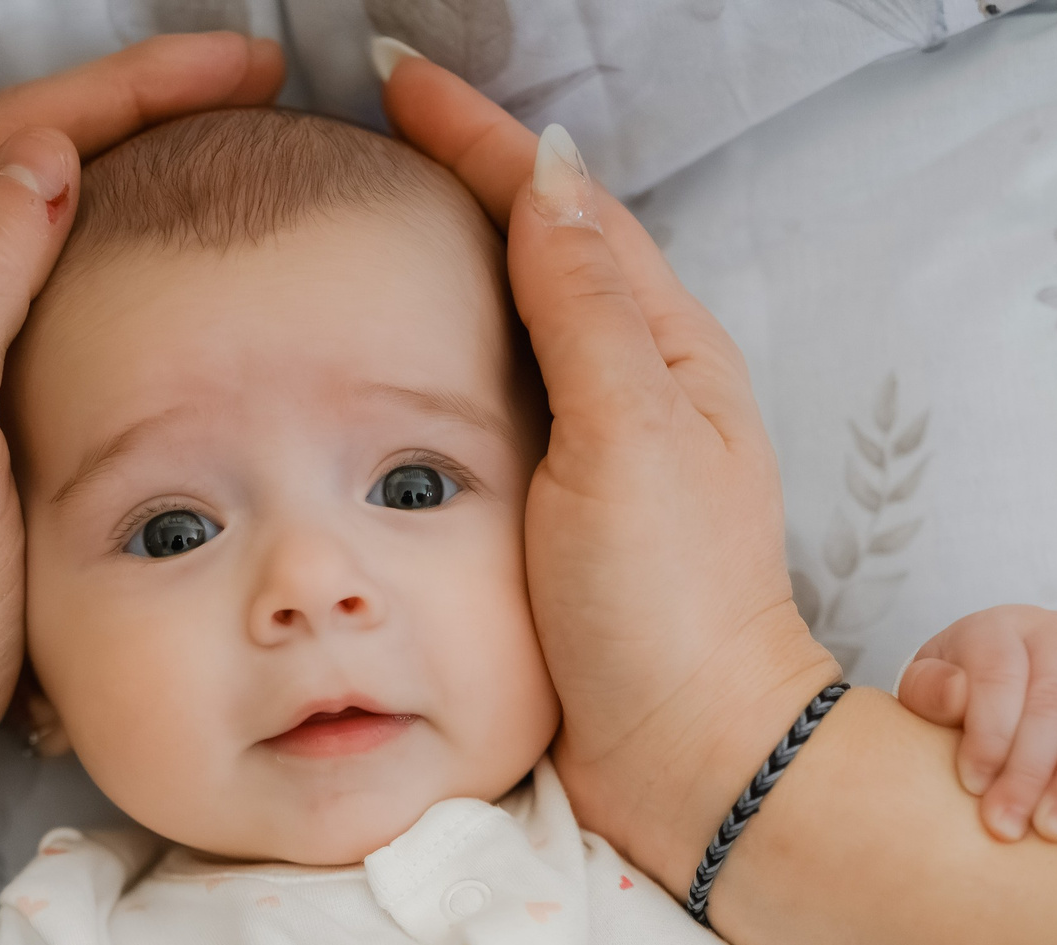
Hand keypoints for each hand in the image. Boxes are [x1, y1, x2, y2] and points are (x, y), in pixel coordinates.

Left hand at [0, 34, 283, 781]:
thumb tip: (43, 162)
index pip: (8, 141)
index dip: (129, 92)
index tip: (241, 67)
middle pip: (22, 155)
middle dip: (139, 108)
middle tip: (258, 84)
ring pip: (34, 209)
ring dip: (130, 163)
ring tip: (229, 138)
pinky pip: (39, 278)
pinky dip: (112, 242)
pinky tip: (172, 239)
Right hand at [380, 58, 834, 895]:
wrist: (686, 757)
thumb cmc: (668, 605)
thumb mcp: (629, 437)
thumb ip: (585, 307)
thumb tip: (548, 177)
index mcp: (661, 349)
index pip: (559, 204)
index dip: (478, 136)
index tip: (396, 76)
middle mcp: (633, 387)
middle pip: (542, 244)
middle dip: (462, 176)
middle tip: (370, 131)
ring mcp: (597, 452)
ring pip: (517, 319)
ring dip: (453, 258)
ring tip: (370, 217)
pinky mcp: (556, 516)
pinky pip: (492, 402)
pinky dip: (443, 356)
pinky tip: (390, 362)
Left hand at [896, 606, 1056, 842]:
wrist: (1021, 670)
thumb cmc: (964, 689)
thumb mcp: (931, 685)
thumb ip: (930, 691)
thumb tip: (955, 696)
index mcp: (999, 628)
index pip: (998, 674)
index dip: (989, 733)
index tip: (974, 787)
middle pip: (1053, 699)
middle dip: (1029, 770)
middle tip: (1008, 826)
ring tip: (1055, 828)